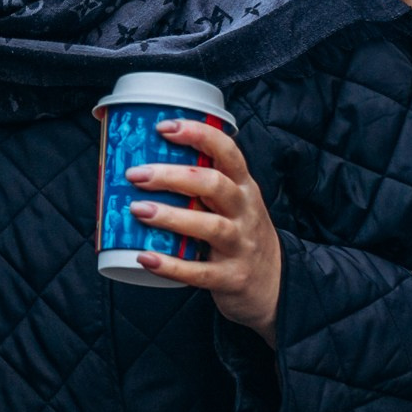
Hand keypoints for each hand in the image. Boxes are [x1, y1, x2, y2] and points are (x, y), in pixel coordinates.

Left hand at [129, 120, 283, 338]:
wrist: (275, 284)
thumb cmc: (241, 234)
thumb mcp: (233, 203)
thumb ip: (202, 184)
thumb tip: (147, 162)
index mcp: (243, 187)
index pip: (227, 151)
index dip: (197, 135)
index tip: (164, 127)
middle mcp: (244, 212)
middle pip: (213, 185)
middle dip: (173, 176)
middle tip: (136, 174)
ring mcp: (239, 245)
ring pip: (209, 226)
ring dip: (170, 216)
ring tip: (138, 210)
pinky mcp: (230, 277)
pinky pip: (199, 271)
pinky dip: (170, 265)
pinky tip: (145, 257)